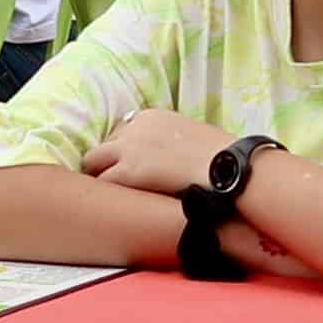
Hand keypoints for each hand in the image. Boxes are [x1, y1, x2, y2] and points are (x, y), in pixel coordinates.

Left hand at [83, 110, 236, 200]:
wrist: (229, 168)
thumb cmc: (222, 159)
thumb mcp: (193, 137)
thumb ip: (173, 142)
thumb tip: (173, 160)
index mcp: (153, 116)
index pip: (122, 131)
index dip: (122, 152)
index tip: (126, 167)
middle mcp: (136, 127)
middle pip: (104, 144)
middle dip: (105, 163)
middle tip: (110, 183)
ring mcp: (129, 148)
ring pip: (93, 162)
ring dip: (99, 177)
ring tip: (105, 197)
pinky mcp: (127, 172)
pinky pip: (100, 182)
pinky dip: (102, 194)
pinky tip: (109, 206)